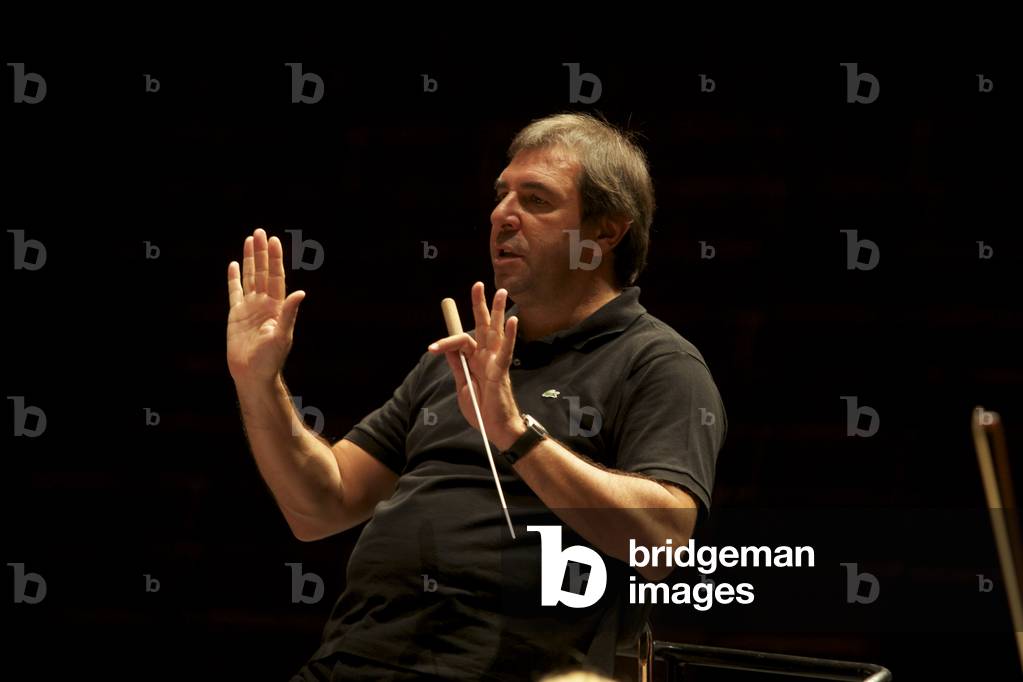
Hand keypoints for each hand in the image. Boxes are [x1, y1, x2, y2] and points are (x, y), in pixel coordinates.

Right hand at [226, 228, 305, 385]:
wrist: (253, 374)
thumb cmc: (270, 359)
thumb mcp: (282, 336)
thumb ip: (289, 313)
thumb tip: (301, 293)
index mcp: (277, 306)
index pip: (276, 276)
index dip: (275, 259)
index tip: (274, 241)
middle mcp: (265, 303)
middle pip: (263, 272)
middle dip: (261, 252)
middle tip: (259, 232)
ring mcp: (250, 307)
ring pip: (250, 277)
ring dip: (249, 259)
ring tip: (249, 240)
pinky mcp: (236, 314)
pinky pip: (234, 291)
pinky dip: (234, 278)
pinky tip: (234, 264)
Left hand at [428, 282, 525, 450]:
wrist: (496, 429)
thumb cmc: (482, 410)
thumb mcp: (462, 386)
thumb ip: (457, 366)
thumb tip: (447, 349)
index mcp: (475, 360)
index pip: (461, 340)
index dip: (446, 340)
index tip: (431, 348)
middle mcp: (486, 356)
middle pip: (482, 326)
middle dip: (479, 305)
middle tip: (478, 284)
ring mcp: (495, 361)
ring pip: (495, 331)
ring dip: (497, 311)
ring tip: (501, 292)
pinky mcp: (501, 370)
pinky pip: (505, 351)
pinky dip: (509, 336)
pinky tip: (512, 320)